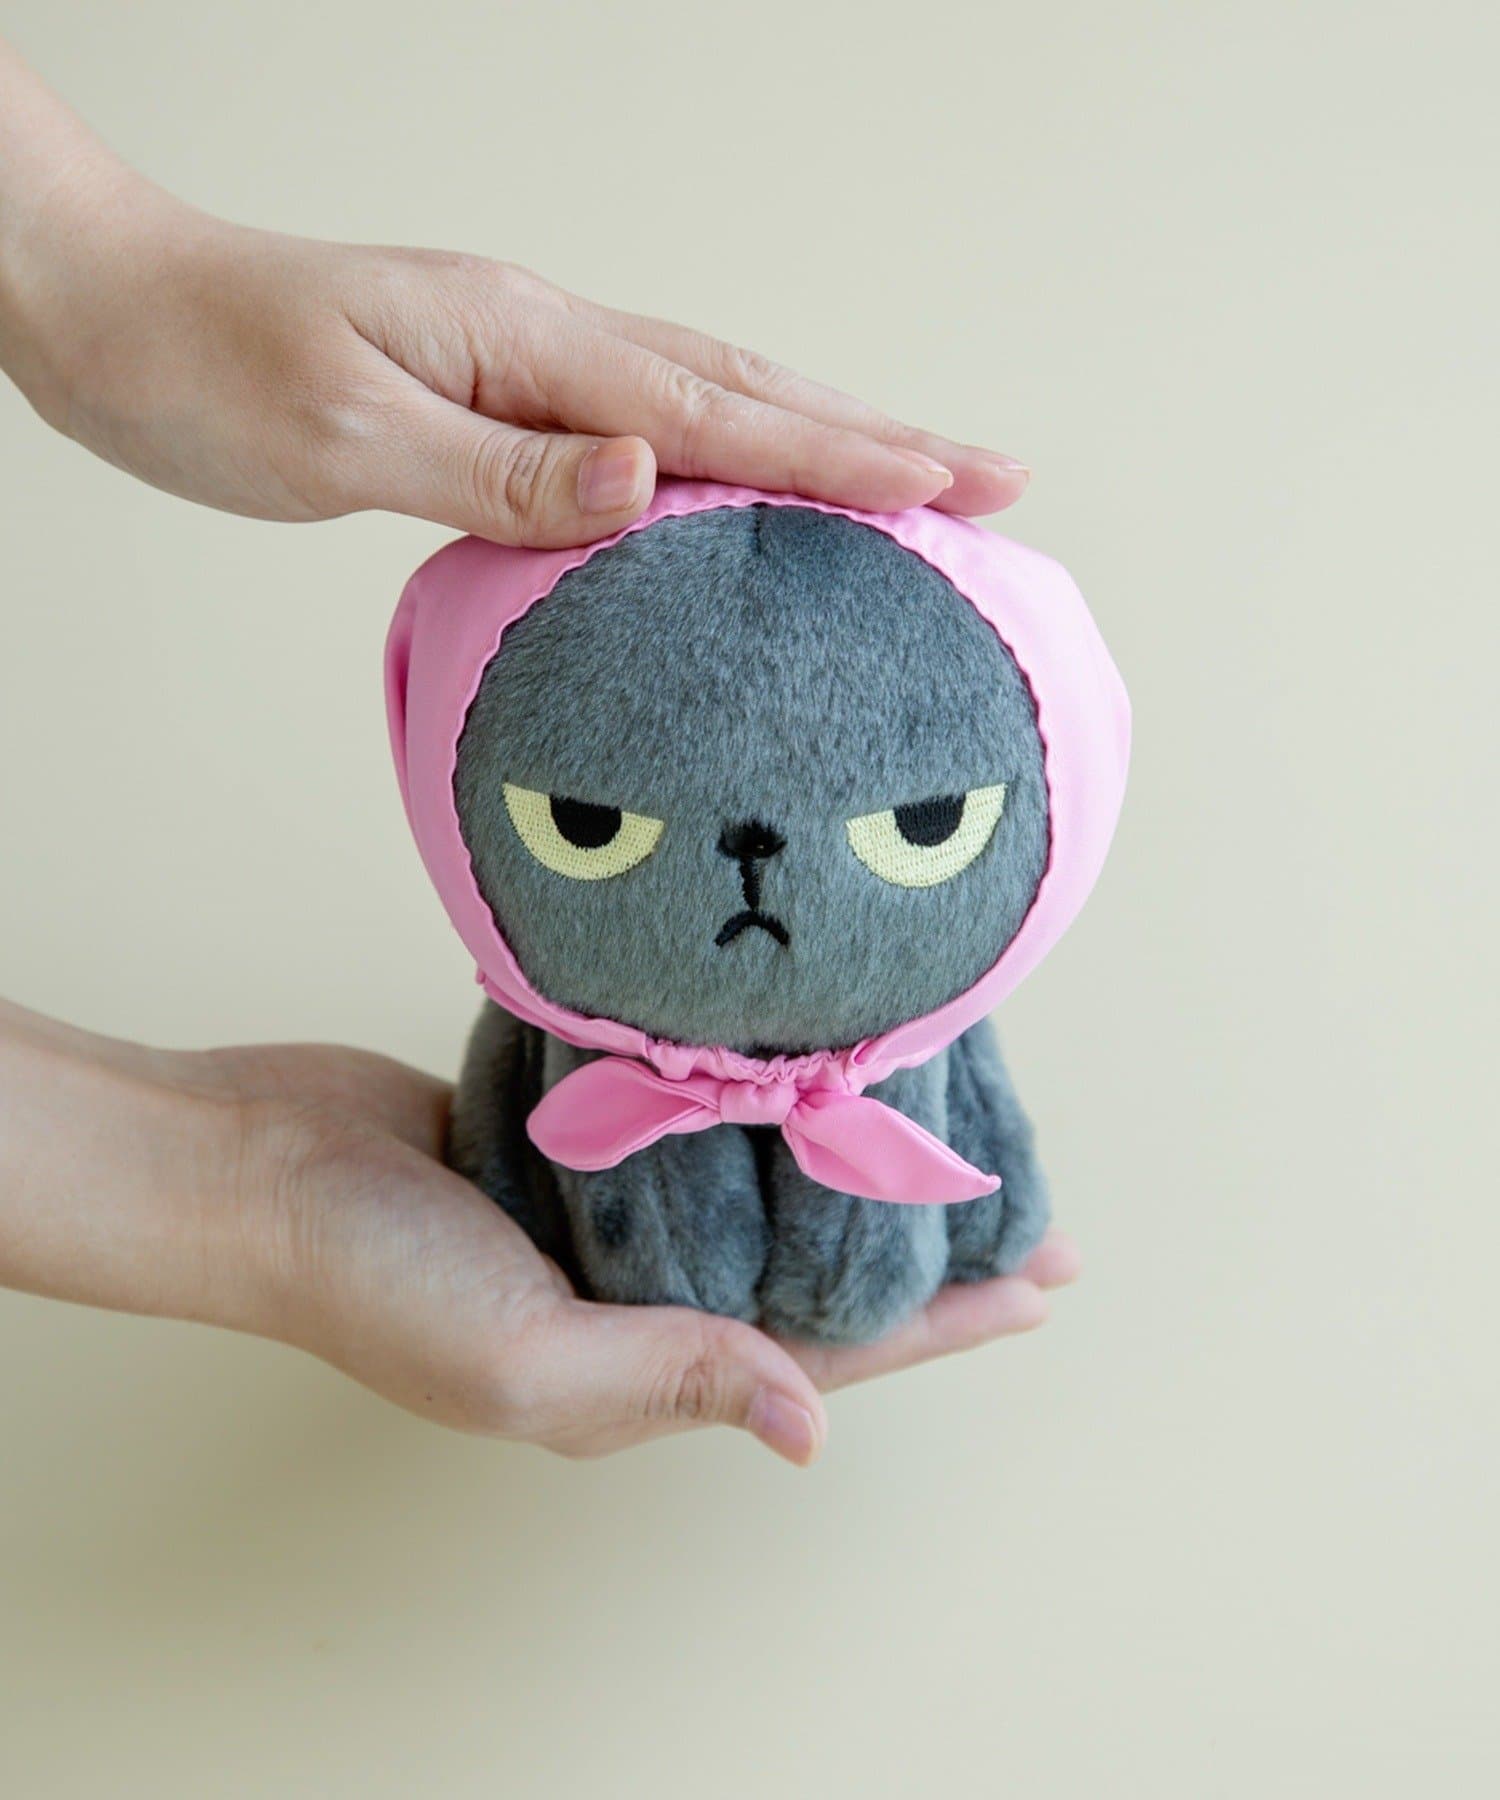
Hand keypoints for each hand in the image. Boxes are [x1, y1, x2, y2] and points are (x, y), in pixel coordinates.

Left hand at [0, 42, 1028, 549]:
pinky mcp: (496, 384)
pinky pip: (647, 413)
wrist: (105, 305)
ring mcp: (525, 353)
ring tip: (916, 470)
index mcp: (523, 342)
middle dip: (877, 435)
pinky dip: (730, 440)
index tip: (952, 486)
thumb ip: (501, 470)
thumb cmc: (201, 370)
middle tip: (994, 476)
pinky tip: (753, 470)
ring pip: (709, 390)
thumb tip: (649, 480)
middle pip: (747, 383)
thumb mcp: (341, 437)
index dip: (840, 456)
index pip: (715, 410)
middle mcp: (544, 334)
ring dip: (821, 431)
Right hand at [217, 1042, 1079, 1463]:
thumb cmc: (373, 1278)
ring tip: (940, 1134)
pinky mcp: (578, 1138)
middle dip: (923, 1250)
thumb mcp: (525, 1361)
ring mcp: (611, 1213)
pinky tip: (811, 1072)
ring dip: (850, 1168)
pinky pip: (694, 1130)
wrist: (258, 1166)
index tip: (1042, 1284)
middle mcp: (640, 1295)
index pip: (826, 1352)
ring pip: (761, 1197)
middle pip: (812, 1275)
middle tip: (1031, 1212)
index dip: (940, 1324)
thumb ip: (671, 1378)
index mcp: (641, 1366)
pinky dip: (762, 1106)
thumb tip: (811, 1429)